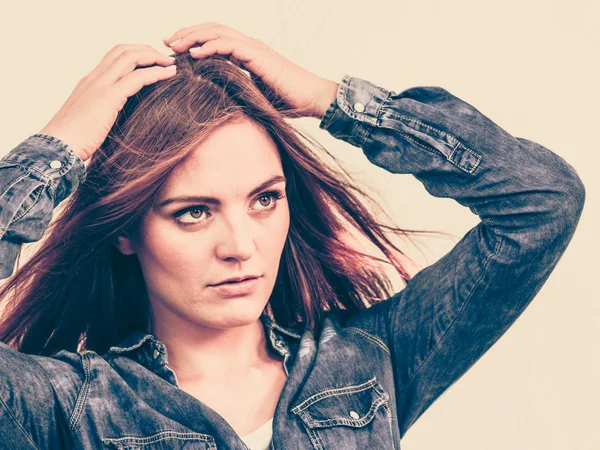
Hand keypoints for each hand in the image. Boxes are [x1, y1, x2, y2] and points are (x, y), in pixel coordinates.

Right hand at [40, 45, 177, 161]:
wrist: (58, 147)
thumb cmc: (74, 142)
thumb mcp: (91, 121)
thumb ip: (104, 114)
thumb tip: (121, 121)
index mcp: (90, 83)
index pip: (114, 56)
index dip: (135, 54)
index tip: (153, 62)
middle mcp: (94, 78)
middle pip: (123, 50)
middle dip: (147, 50)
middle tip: (165, 60)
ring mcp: (100, 85)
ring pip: (131, 57)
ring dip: (154, 57)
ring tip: (171, 64)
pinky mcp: (109, 97)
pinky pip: (138, 77)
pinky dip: (156, 73)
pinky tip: (169, 76)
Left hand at [163, 23, 338, 118]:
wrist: (312, 99)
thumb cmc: (288, 101)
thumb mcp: (254, 96)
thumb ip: (236, 91)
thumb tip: (216, 99)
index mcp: (246, 53)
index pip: (214, 38)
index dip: (193, 40)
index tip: (173, 50)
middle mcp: (249, 45)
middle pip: (211, 29)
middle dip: (186, 33)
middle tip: (165, 42)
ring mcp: (254, 48)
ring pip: (217, 33)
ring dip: (193, 37)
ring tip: (174, 45)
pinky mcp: (259, 56)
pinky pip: (230, 45)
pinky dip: (210, 47)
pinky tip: (194, 54)